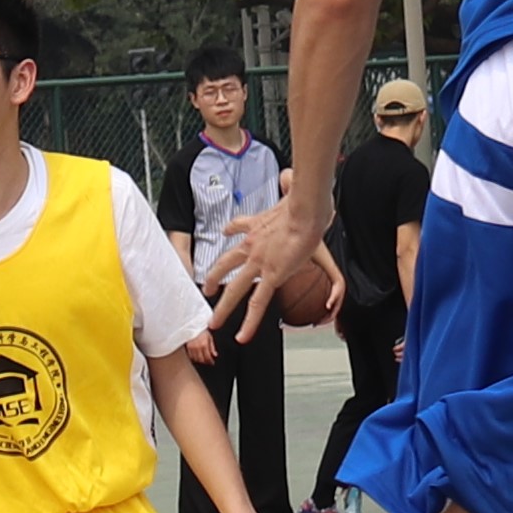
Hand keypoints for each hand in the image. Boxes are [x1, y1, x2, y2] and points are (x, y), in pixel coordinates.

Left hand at [209, 191, 334, 342]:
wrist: (305, 211)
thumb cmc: (302, 204)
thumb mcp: (289, 194)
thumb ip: (287, 188)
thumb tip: (289, 176)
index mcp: (255, 228)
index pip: (237, 230)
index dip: (230, 234)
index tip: (226, 236)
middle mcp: (250, 247)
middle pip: (225, 266)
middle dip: (215, 280)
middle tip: (207, 292)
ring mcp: (258, 263)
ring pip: (235, 289)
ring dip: (223, 308)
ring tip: (214, 323)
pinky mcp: (271, 275)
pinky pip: (256, 304)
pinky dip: (248, 323)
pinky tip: (241, 336)